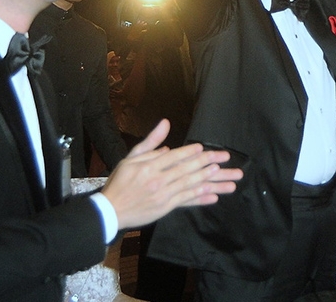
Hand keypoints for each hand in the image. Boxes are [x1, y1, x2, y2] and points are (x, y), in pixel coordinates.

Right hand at [101, 119, 243, 229]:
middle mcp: (157, 181)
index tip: (204, 149)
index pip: (174, 157)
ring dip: (210, 181)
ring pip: (190, 186)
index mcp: (148, 167)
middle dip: (207, 163)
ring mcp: (163, 195)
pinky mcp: (165, 208)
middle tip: (224, 158)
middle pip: (186, 170)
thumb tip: (166, 124)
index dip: (190, 153)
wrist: (110, 210)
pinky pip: (186, 201)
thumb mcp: (131, 158)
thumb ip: (150, 142)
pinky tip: (214, 196)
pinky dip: (200, 199)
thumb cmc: (120, 181)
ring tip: (225, 176)